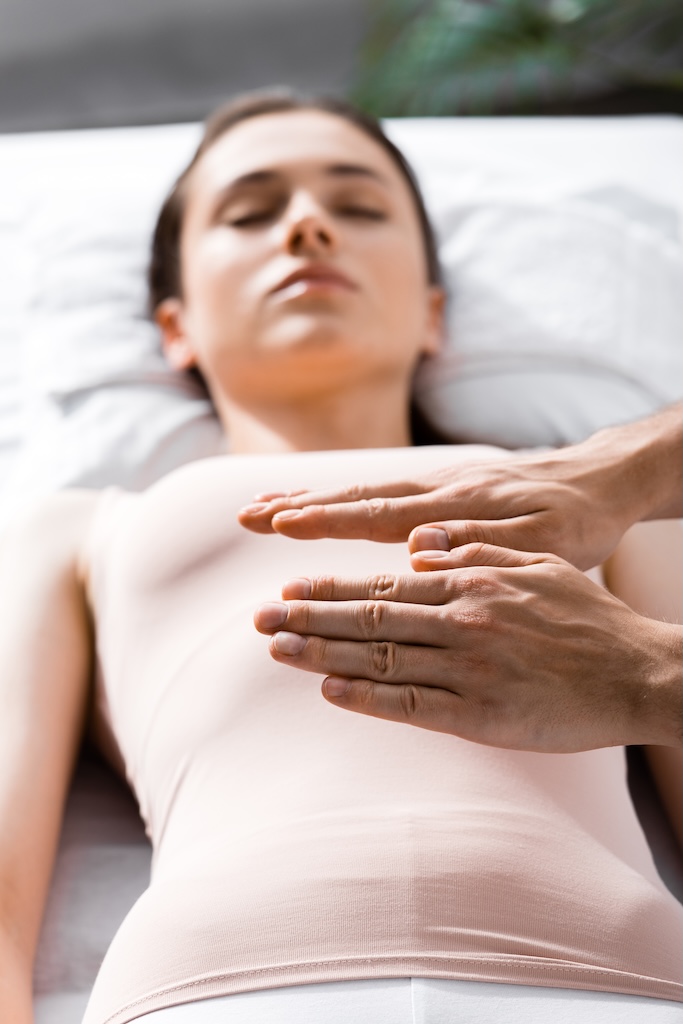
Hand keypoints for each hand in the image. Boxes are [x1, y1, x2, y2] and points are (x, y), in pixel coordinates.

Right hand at [239, 448, 633, 570]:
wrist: (600, 479)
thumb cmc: (577, 519)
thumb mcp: (545, 542)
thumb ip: (482, 544)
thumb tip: (418, 545)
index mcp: (458, 507)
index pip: (380, 514)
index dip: (327, 520)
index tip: (278, 523)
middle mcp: (439, 489)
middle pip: (357, 497)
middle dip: (299, 506)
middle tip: (247, 512)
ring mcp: (439, 483)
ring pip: (363, 490)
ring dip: (312, 498)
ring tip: (265, 504)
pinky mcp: (445, 485)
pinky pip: (382, 490)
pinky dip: (344, 497)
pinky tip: (324, 503)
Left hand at [254, 543, 681, 751]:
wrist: (640, 674)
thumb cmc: (589, 619)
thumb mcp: (536, 565)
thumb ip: (475, 553)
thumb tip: (418, 547)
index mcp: (472, 584)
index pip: (385, 582)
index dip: (333, 586)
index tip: (290, 586)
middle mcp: (462, 621)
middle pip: (370, 616)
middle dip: (309, 616)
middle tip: (260, 617)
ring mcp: (469, 669)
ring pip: (380, 657)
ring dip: (322, 653)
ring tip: (277, 648)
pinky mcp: (481, 714)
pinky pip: (410, 705)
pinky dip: (366, 696)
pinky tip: (330, 690)